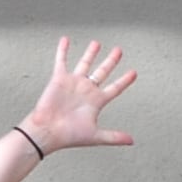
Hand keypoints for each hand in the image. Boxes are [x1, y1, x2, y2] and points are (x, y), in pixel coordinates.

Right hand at [17, 36, 139, 159]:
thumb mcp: (95, 136)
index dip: (125, 80)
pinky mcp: (59, 79)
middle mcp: (86, 90)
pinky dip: (62, 50)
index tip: (134, 72)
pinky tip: (65, 40)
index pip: (115, 88)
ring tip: (96, 43)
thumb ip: (114, 137)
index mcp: (96, 101)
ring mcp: (73, 84)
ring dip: (90, 53)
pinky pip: (61, 61)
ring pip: (84, 64)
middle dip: (111, 61)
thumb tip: (131, 141)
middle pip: (102, 72)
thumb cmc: (68, 136)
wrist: (47, 132)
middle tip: (118, 51)